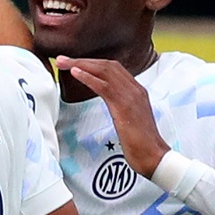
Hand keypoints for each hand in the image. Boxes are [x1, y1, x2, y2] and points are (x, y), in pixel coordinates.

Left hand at [55, 56, 169, 177]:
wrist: (153, 156)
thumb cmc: (139, 143)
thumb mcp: (128, 119)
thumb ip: (119, 106)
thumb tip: (107, 103)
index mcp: (136, 91)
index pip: (113, 69)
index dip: (91, 63)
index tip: (73, 62)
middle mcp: (135, 89)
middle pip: (107, 65)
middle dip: (83, 60)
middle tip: (61, 59)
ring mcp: (131, 96)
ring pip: (104, 71)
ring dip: (81, 64)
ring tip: (62, 62)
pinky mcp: (124, 106)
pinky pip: (104, 86)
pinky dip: (88, 77)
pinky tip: (74, 73)